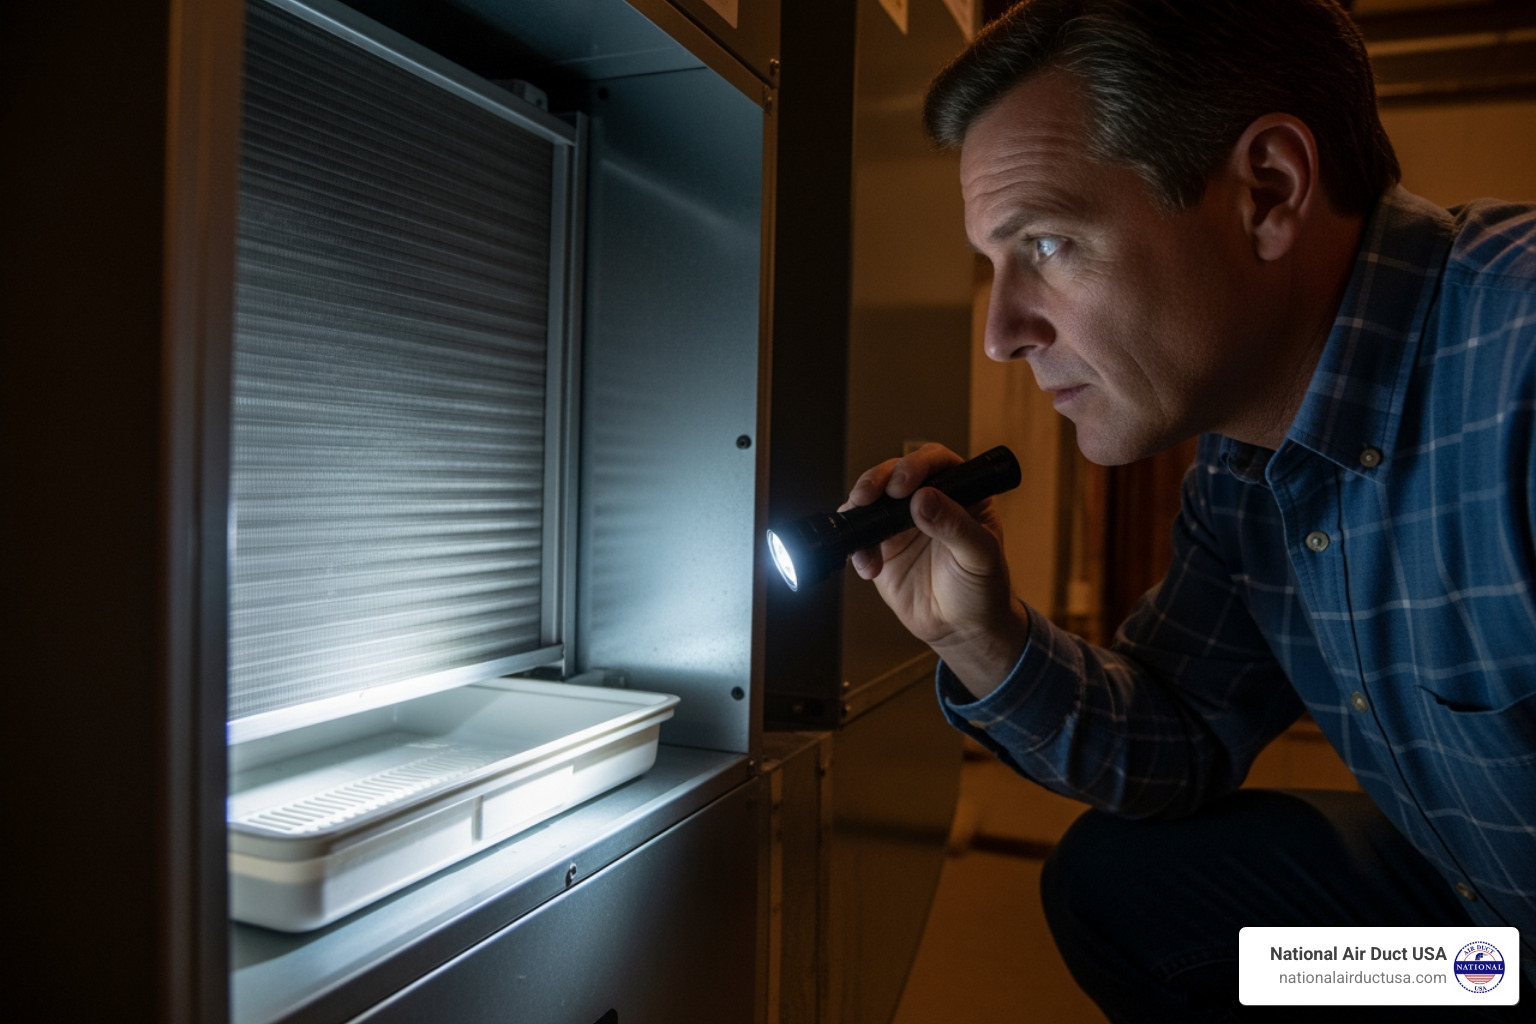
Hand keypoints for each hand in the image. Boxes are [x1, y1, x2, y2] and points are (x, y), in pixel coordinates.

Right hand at [843, 444, 1029, 698]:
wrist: (962, 630)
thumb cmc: (983, 589)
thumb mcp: (980, 556)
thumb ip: (955, 525)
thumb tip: (923, 497)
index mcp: (961, 493)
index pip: (936, 463)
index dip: (916, 465)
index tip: (903, 485)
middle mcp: (928, 501)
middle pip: (895, 473)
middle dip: (878, 480)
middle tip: (868, 496)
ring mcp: (901, 523)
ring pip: (872, 499)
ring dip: (860, 509)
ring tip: (861, 529)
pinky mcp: (881, 547)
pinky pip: (858, 536)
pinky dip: (855, 547)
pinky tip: (868, 567)